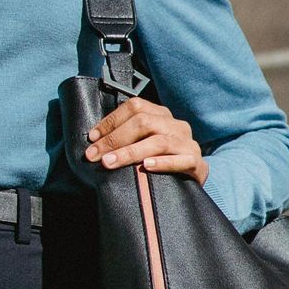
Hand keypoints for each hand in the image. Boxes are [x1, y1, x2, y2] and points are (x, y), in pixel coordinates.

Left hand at [85, 96, 207, 183]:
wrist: (192, 181)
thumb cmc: (161, 161)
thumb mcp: (144, 144)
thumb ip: (127, 138)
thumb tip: (94, 142)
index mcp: (161, 115)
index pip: (135, 107)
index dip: (111, 120)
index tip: (92, 138)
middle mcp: (175, 125)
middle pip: (144, 122)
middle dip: (115, 139)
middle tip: (95, 155)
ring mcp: (187, 143)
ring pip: (158, 142)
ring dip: (130, 152)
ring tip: (110, 163)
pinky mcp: (197, 163)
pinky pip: (181, 161)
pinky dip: (162, 163)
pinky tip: (146, 167)